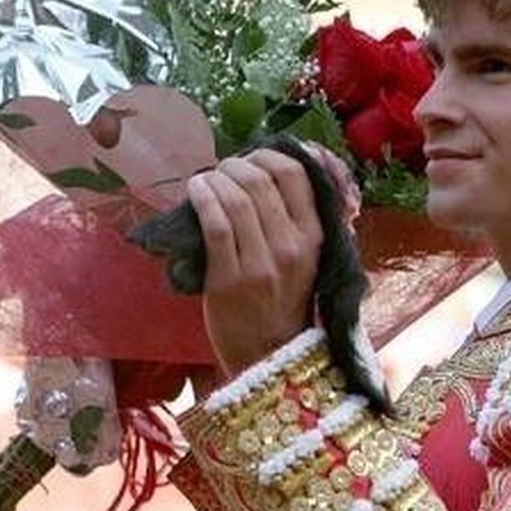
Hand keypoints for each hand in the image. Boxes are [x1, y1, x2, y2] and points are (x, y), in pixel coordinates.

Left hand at [186, 148, 323, 376]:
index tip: (252, 158)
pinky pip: (216, 225)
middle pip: (262, 181)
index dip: (269, 155)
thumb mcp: (307, 258)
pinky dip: (203, 199)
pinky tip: (196, 191)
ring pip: (237, 199)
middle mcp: (292, 247)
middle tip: (223, 168)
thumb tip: (276, 172)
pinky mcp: (229, 280)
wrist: (269, 355)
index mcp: (315, 237)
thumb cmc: (284, 301)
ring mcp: (262, 264)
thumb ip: (300, 220)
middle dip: (236, 165)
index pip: (296, 175)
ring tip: (205, 178)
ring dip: (215, 178)